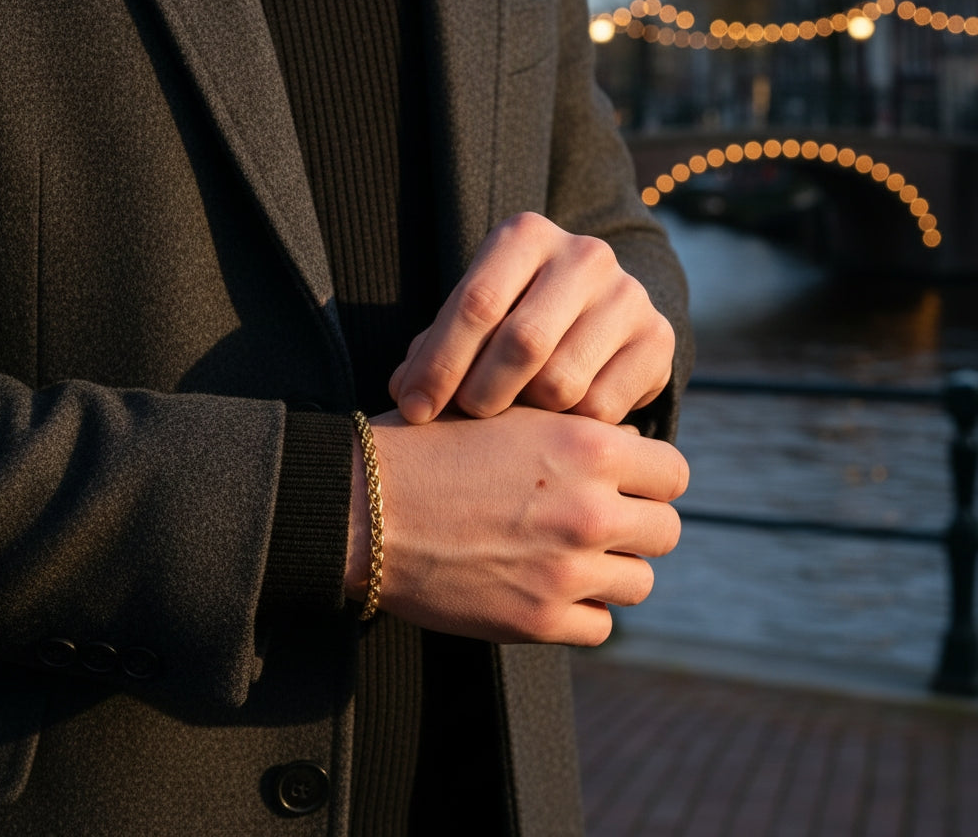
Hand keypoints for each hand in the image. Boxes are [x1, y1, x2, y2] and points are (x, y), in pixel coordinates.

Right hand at [345, 407, 686, 645]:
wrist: (365, 507)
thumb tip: (627, 441)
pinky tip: (548, 588)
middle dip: (639, 524)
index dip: (653, 477)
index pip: (674, 472)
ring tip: (571, 556)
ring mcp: (567, 571)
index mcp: (589, 448)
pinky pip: (600, 626)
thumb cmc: (430, 447)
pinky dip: (581, 611)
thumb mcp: (509, 413)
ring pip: (639, 581)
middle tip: (600, 521)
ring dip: (613, 570)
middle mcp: (590, 510)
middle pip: (666, 531)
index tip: (629, 483)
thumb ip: (576, 427)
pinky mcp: (538, 620)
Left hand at [388, 212, 674, 424]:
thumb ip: (435, 347)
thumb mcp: (473, 315)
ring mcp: (628, 295)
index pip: (477, 303)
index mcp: (526, 235)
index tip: (413, 409)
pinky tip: (550, 424)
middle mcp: (584, 255)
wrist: (594, 311)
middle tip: (462, 419)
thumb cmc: (512, 314)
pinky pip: (601, 409)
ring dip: (524, 415)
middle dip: (480, 394)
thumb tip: (406, 396)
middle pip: (523, 343)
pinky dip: (567, 428)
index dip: (439, 364)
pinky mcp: (658, 338)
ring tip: (506, 418)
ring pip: (563, 382)